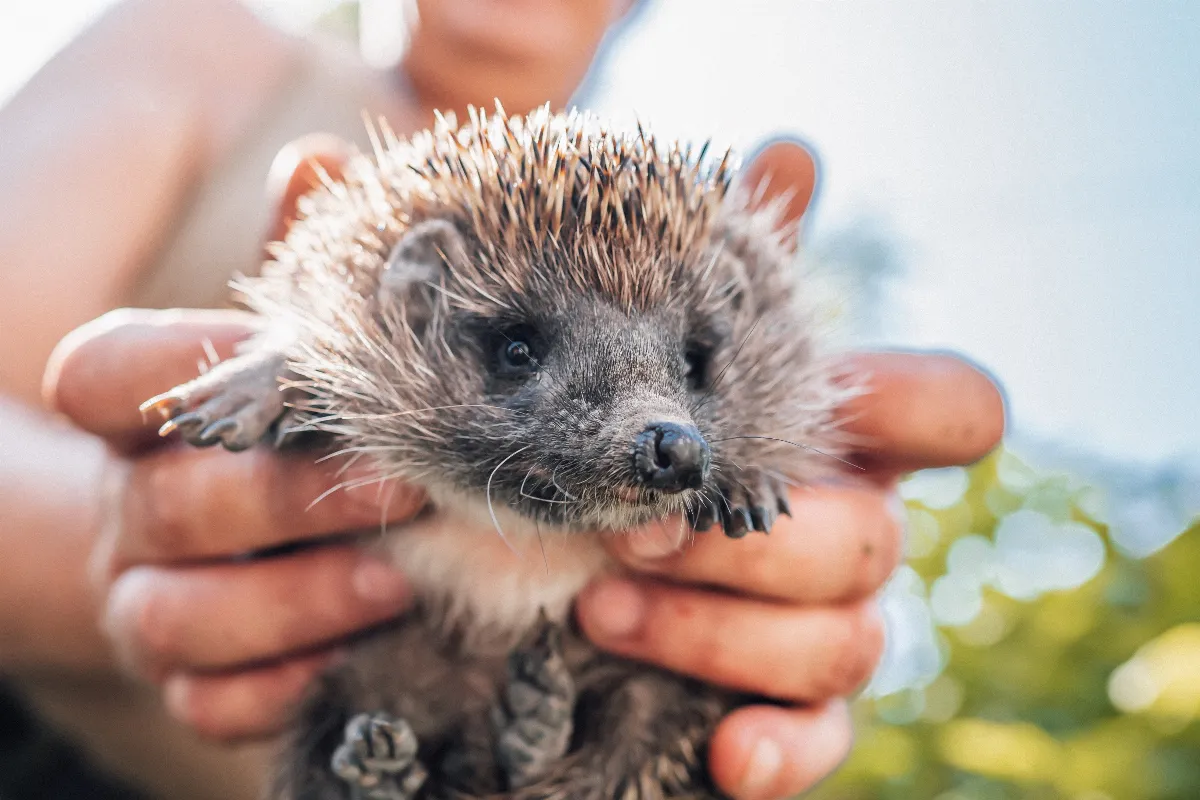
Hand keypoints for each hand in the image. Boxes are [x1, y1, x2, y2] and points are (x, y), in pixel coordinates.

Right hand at [45, 309, 425, 739]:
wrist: (261, 551)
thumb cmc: (298, 449)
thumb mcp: (301, 399)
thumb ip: (328, 375)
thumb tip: (414, 355)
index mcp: (144, 425)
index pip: (100, 379)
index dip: (179, 366)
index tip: (291, 363)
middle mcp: (130, 514)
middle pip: (169, 504)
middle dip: (291, 499)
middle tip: (403, 489)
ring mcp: (147, 604)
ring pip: (174, 617)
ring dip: (296, 601)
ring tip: (397, 584)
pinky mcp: (186, 683)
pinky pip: (210, 703)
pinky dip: (284, 687)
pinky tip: (355, 659)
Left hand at [571, 141, 1005, 799]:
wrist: (519, 565)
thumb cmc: (601, 444)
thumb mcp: (633, 356)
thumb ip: (718, 268)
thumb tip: (792, 149)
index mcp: (831, 439)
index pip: (948, 414)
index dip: (929, 405)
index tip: (867, 404)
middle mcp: (841, 530)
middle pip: (872, 539)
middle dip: (754, 539)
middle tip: (626, 527)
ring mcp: (816, 628)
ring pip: (842, 642)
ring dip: (720, 628)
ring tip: (593, 603)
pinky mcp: (781, 716)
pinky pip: (822, 742)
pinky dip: (783, 750)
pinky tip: (727, 757)